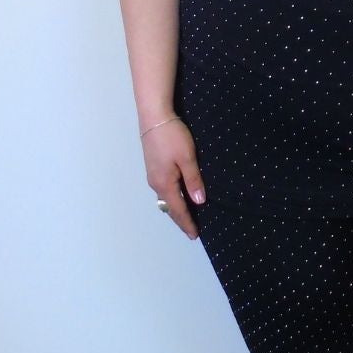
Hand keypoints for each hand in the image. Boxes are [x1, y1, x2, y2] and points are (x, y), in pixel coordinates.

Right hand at [143, 116, 205, 239]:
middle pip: (169, 207)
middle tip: (192, 230)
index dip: (187, 223)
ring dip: (176, 209)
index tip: (195, 235)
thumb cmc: (172, 137)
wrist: (154, 118)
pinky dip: (172, 198)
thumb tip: (199, 201)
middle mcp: (156, 183)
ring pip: (165, 199)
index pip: (177, 209)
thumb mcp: (187, 158)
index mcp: (165, 183)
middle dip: (181, 219)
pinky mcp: (153, 168)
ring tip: (188, 217)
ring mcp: (152, 175)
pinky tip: (179, 197)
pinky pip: (163, 190)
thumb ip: (193, 180)